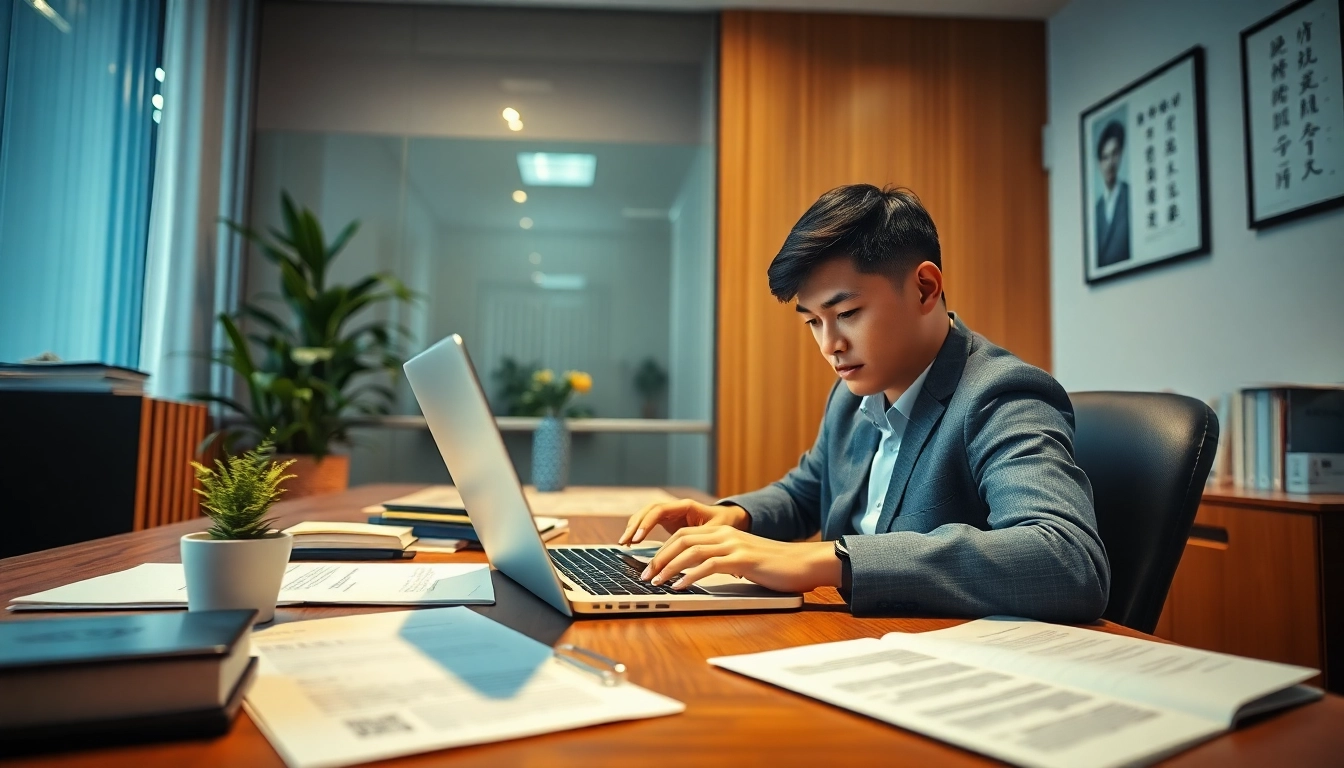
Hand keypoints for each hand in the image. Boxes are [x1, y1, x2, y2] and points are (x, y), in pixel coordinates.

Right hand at [618, 499, 749, 545]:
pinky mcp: (668, 522)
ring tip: (625, 543)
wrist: (729, 519)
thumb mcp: (716, 532)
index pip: (659, 510)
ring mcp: (670, 514)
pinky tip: (632, 543)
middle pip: (648, 511)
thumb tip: (695, 556)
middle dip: (635, 525)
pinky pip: (648, 523)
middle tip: (626, 542)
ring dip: (633, 528)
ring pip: (645, 516)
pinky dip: (638, 531)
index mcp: (686, 506)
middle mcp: (675, 507)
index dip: (647, 523)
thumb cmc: (724, 524)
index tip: (638, 537)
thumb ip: (702, 541)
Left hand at [639, 525, 841, 593]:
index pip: (684, 535)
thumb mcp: (744, 560)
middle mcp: (726, 534)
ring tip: (657, 582)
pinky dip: (691, 575)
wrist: (805, 563)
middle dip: (659, 558)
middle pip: (682, 539)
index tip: (650, 567)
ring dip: (670, 568)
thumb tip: (698, 574)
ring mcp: (734, 545)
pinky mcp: (743, 559)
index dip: (664, 550)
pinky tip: (681, 586)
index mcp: (724, 532)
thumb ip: (722, 561)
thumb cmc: (777, 567)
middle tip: (646, 576)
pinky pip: (709, 565)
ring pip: (691, 551)